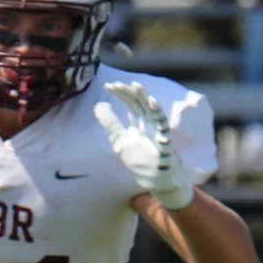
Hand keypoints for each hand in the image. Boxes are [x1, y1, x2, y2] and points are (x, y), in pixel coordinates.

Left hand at [94, 81, 206, 209]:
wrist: (154, 178)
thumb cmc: (139, 160)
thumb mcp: (119, 141)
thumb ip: (110, 124)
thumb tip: (99, 104)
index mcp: (138, 122)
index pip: (129, 103)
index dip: (120, 94)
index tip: (108, 86)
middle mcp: (148, 122)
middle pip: (138, 103)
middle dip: (128, 92)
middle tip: (116, 84)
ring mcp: (157, 129)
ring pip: (150, 109)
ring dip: (143, 96)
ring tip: (134, 85)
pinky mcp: (164, 138)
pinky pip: (162, 122)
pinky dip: (157, 111)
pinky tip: (151, 101)